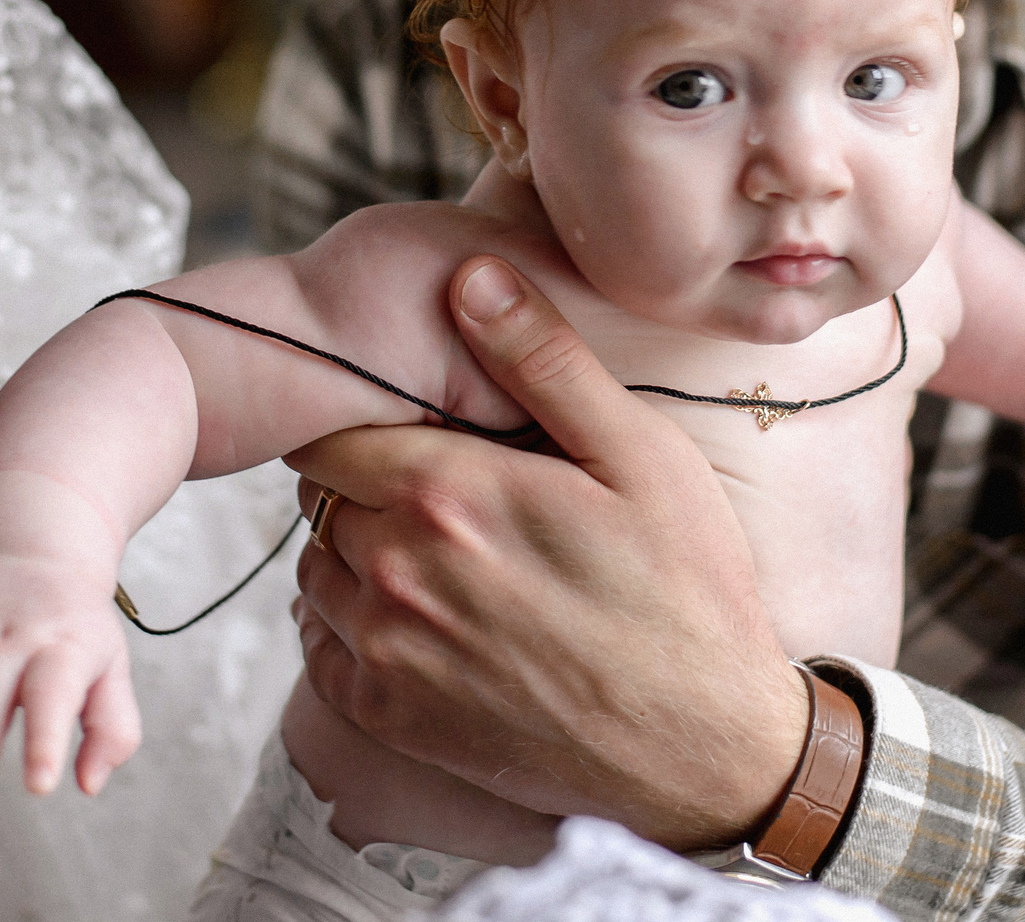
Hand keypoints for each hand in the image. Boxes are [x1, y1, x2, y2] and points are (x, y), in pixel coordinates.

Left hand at [286, 256, 808, 848]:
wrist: (707, 748)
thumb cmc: (686, 591)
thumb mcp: (639, 454)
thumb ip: (543, 361)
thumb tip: (470, 276)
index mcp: (447, 492)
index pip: (335, 428)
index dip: (365, 414)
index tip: (410, 420)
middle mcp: (398, 571)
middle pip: (324, 495)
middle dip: (367, 480)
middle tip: (441, 485)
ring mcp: (388, 652)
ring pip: (318, 568)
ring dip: (356, 550)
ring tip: (440, 551)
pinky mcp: (392, 719)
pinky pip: (322, 648)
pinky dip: (352, 624)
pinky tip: (424, 616)